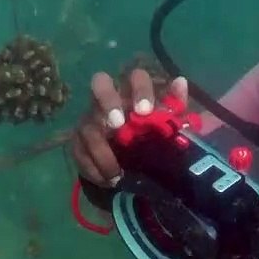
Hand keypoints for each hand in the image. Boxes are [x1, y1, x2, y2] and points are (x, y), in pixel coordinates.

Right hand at [70, 70, 188, 186]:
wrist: (131, 169)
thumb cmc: (152, 140)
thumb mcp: (170, 127)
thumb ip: (176, 106)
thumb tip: (181, 82)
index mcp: (134, 94)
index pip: (136, 77)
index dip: (139, 89)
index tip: (145, 111)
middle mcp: (109, 101)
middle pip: (100, 83)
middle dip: (108, 101)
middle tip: (117, 124)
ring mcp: (90, 120)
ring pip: (88, 127)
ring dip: (102, 153)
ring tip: (117, 175)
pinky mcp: (78, 142)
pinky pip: (79, 152)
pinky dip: (93, 169)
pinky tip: (107, 180)